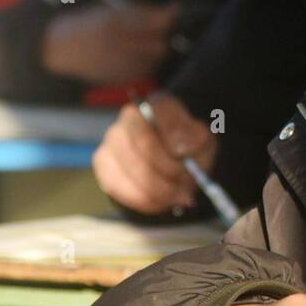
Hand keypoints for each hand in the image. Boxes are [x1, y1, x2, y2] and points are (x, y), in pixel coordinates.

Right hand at [42, 1, 179, 85]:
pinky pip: (145, 71)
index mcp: (116, 22)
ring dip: (158, 50)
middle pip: (160, 44)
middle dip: (166, 36)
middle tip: (164, 30)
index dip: (171, 17)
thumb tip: (175, 10)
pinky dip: (148, 62)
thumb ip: (142, 11)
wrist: (59, 48)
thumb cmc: (90, 24)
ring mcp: (118, 64)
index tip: (177, 12)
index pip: (157, 22)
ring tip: (149, 41)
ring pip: (155, 60)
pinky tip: (140, 55)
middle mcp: (118, 44)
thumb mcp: (111, 10)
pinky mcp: (119, 77)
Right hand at [92, 93, 216, 214]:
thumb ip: (195, 141)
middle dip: (168, 174)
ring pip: (131, 172)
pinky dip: (144, 200)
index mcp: (157, 104)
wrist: (172, 154)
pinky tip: (161, 201)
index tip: (186, 157)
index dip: (172, 139)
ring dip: (159, 192)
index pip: (159, 117)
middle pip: (144, 147)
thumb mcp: (202, 140)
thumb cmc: (187, 145)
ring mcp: (112, 141)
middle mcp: (129, 118)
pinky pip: (119, 188)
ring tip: (178, 197)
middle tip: (187, 191)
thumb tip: (180, 151)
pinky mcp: (103, 164)